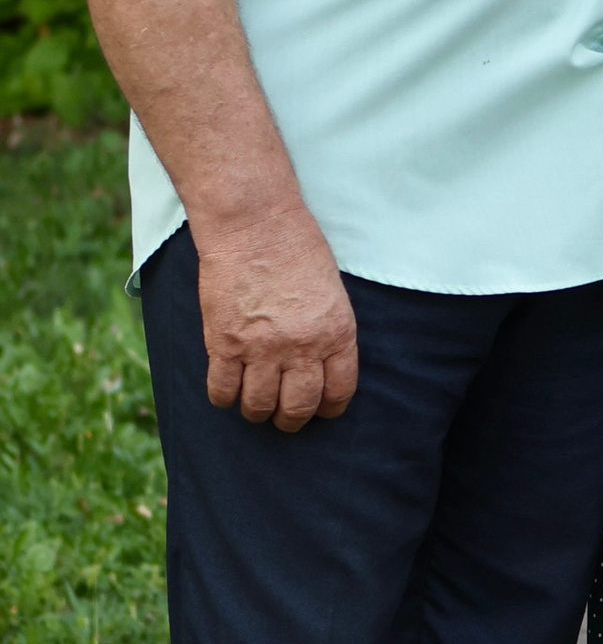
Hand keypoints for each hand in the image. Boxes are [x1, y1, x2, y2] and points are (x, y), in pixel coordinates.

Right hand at [195, 202, 359, 430]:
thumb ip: (328, 332)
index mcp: (336, 333)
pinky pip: (222, 390)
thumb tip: (319, 366)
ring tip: (255, 404)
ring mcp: (261, 348)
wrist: (254, 224)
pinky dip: (224, 397)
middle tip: (284, 416)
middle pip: (298, 407)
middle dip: (292, 419)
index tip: (320, 410)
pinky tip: (228, 389)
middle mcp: (302, 347)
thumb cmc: (296, 248)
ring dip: (257, 411)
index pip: (339, 391)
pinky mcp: (225, 343)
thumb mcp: (332, 292)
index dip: (328, 408)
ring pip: (259, 406)